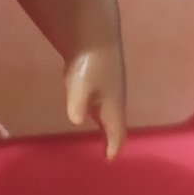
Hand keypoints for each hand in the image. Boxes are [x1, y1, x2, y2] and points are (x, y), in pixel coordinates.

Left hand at [64, 45, 126, 159]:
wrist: (93, 35)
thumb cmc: (89, 62)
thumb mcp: (80, 85)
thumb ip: (78, 103)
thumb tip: (77, 119)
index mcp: (113, 104)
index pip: (117, 131)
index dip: (114, 146)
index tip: (110, 160)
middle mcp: (114, 99)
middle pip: (116, 124)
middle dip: (113, 138)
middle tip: (108, 153)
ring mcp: (108, 88)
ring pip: (110, 113)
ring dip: (107, 126)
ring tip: (102, 138)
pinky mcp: (100, 80)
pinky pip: (101, 103)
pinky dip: (98, 113)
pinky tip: (90, 112)